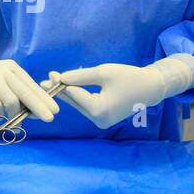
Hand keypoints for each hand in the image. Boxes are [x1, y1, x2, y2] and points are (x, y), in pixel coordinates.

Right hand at [0, 35, 57, 119]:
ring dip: (14, 114)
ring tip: (12, 119)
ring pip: (11, 101)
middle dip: (38, 107)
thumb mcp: (7, 91)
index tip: (55, 109)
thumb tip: (40, 115)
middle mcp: (2, 69)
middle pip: (24, 92)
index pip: (31, 85)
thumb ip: (22, 100)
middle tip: (49, 119)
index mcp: (12, 67)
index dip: (44, 98)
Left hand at [48, 55, 193, 128]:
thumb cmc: (129, 77)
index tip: (49, 74)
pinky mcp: (103, 119)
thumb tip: (60, 78)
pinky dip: (78, 97)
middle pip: (74, 102)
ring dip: (67, 93)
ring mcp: (101, 122)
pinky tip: (66, 89)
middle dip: (60, 90)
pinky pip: (86, 106)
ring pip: (79, 105)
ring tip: (51, 83)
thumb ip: (80, 76)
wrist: (150, 88)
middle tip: (44, 80)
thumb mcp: (103, 72)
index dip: (61, 83)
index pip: (74, 94)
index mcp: (99, 110)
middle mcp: (99, 120)